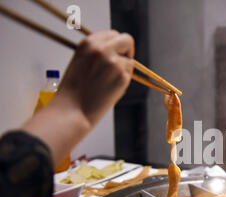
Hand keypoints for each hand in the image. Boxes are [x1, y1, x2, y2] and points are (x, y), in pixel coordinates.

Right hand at [21, 30, 134, 166]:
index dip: (116, 45)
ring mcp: (113, 62)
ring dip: (123, 71)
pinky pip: (130, 75)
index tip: (116, 54)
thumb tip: (116, 50)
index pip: (112, 34)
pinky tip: (110, 90)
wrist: (72, 110)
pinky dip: (123, 82)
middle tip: (123, 63)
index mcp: (88, 43)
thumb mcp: (81, 61)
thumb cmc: (74, 90)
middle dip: (127, 50)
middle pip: (126, 40)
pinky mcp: (122, 76)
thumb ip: (98, 53)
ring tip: (107, 83)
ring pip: (129, 61)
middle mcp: (101, 49)